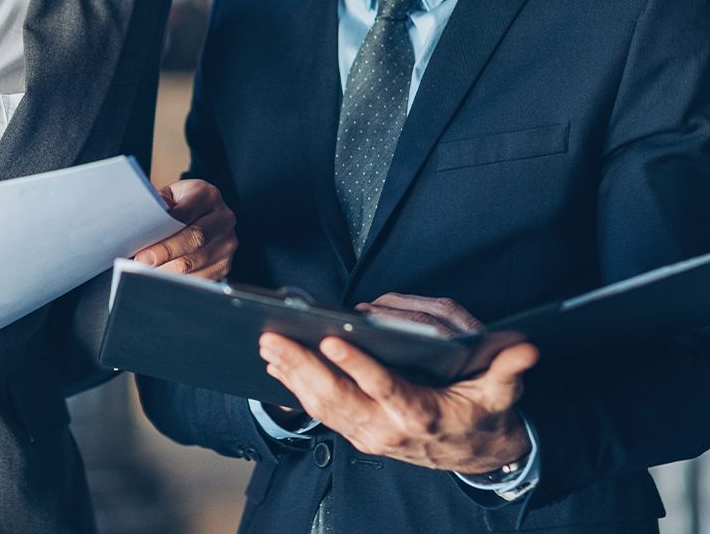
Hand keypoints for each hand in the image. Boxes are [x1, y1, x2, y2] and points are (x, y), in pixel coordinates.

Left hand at [134, 179, 236, 279]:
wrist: (204, 214)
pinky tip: (163, 277)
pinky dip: (178, 281)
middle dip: (165, 253)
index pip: (185, 214)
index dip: (163, 233)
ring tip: (147, 271)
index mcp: (208, 195)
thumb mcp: (170, 196)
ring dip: (168, 270)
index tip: (144, 247)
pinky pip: (200, 278)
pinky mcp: (225, 264)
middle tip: (143, 262)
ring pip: (195, 262)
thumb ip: (159, 207)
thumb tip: (142, 226)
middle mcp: (223, 218)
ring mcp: (227, 243)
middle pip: (194, 240)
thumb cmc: (182, 205)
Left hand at [259, 292, 537, 471]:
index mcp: (421, 415)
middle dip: (302, 368)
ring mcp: (369, 434)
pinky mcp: (358, 432)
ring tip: (268, 347)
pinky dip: (296, 389)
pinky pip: (321, 412)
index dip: (358, 365)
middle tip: (274, 339)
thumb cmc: (483, 415)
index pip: (384, 388)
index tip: (333, 338)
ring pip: (322, 407)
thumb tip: (525, 350)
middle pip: (338, 398)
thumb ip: (508, 371)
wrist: (477, 455)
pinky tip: (278, 367)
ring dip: (292, 376)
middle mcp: (388, 429)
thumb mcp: (502, 393)